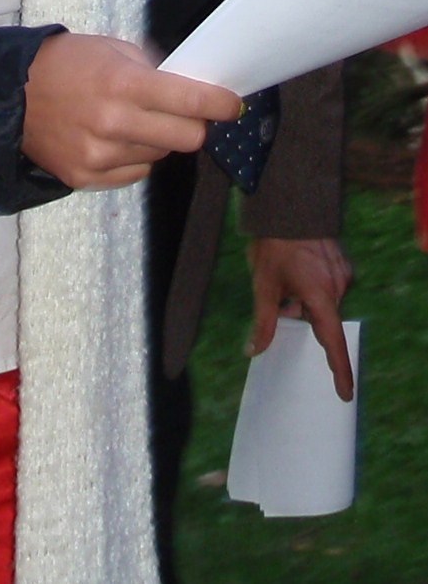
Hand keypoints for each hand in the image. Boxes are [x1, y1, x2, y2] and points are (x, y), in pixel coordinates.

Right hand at [22, 33, 240, 190]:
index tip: (232, 105)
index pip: (191, 101)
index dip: (220, 104)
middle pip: (187, 138)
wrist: (8, 95)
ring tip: (131, 121)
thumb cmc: (60, 64)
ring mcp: (101, 155)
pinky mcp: (87, 177)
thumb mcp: (107, 48)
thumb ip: (149, 68)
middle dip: (193, 124)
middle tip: (184, 114)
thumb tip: (186, 89)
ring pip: (161, 156)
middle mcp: (115, 123)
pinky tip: (113, 139)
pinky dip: (133, 157)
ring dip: (157, 139)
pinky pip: (135, 171)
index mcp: (122, 84)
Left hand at [246, 236, 354, 400]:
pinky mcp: (340, 262)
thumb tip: (254, 351)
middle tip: (286, 305)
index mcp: (321, 297)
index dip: (339, 370)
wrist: (286, 206)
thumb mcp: (264, 286)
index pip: (333, 342)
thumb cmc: (273, 245)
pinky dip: (313, 287)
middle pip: (324, 318)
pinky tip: (294, 273)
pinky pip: (328, 284)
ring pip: (324, 300)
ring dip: (306, 300)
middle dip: (305, 318)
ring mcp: (342, 273)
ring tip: (284, 282)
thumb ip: (263, 322)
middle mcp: (338, 287)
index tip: (345, 393)